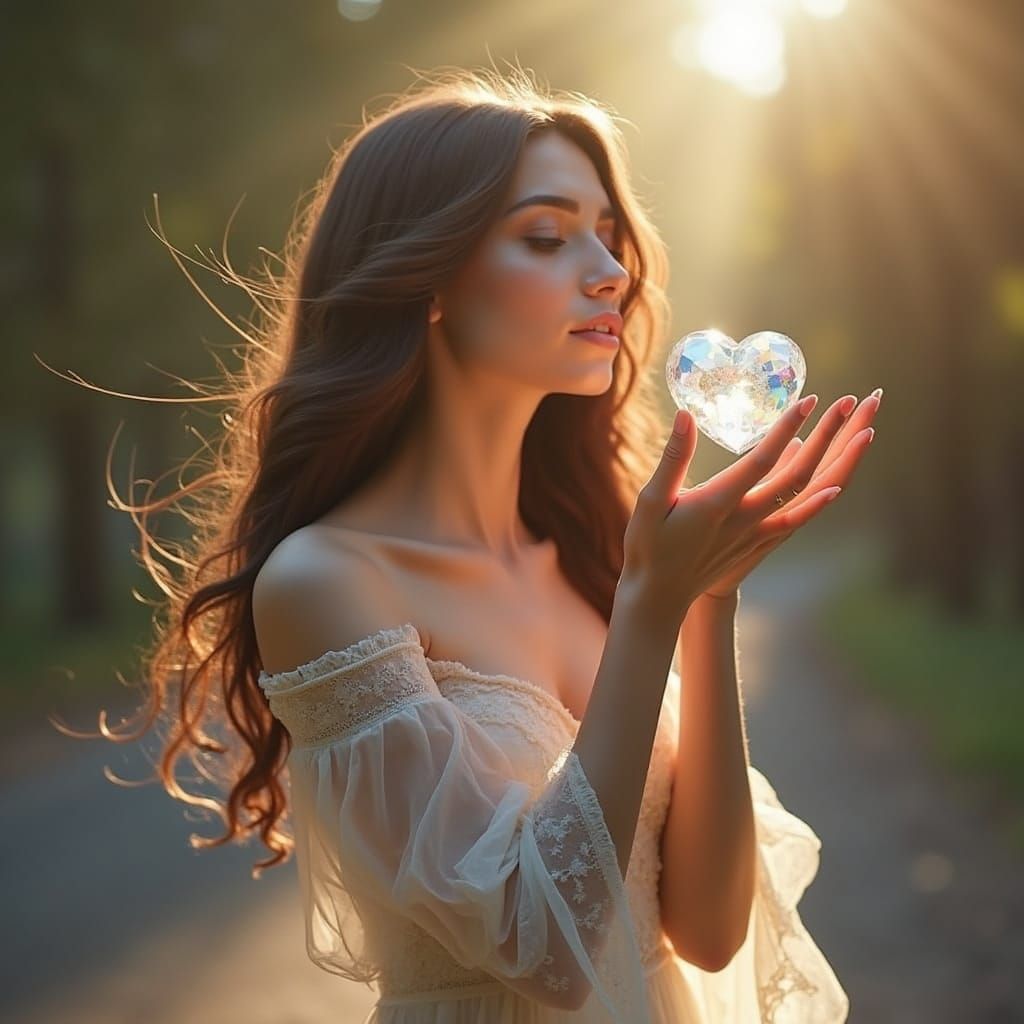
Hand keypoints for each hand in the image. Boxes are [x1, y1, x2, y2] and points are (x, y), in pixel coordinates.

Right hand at [619, 391, 876, 624]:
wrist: (661, 597)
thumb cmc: (648, 547)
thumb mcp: (649, 501)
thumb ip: (672, 459)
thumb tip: (686, 417)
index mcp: (718, 504)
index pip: (761, 461)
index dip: (786, 429)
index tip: (809, 400)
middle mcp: (746, 520)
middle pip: (798, 474)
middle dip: (828, 436)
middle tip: (850, 402)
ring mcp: (757, 533)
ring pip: (807, 495)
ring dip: (838, 462)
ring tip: (864, 431)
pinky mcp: (759, 543)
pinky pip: (798, 518)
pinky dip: (820, 499)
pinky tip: (836, 484)